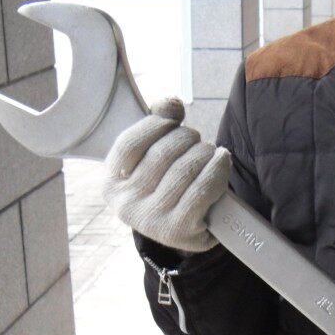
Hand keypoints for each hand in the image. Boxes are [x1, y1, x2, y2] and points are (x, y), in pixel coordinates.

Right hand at [103, 97, 230, 252]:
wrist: (190, 230)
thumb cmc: (170, 186)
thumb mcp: (154, 158)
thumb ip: (158, 124)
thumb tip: (171, 103)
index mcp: (112, 184)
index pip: (129, 144)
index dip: (156, 125)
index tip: (174, 120)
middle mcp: (126, 205)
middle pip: (161, 155)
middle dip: (186, 139)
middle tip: (198, 140)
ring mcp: (152, 221)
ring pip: (184, 170)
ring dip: (204, 153)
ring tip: (211, 151)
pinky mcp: (179, 230)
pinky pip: (201, 190)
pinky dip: (216, 170)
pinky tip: (222, 161)